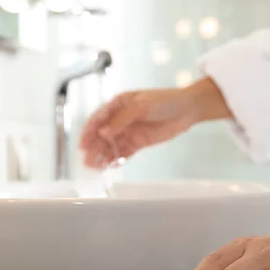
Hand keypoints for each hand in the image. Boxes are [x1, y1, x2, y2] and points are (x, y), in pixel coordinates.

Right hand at [79, 78, 230, 168]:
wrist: (187, 109)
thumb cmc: (165, 101)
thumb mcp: (142, 107)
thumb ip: (122, 120)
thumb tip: (103, 132)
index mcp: (118, 104)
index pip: (98, 119)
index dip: (89, 132)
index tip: (82, 145)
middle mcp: (120, 118)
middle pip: (102, 135)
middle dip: (93, 148)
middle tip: (87, 161)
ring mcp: (129, 131)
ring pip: (111, 146)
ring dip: (102, 156)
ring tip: (95, 168)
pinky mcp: (138, 142)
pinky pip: (123, 152)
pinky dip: (116, 159)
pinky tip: (109, 167)